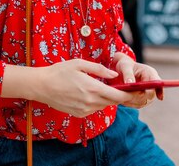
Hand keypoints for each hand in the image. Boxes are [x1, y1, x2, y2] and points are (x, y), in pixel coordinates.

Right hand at [3, 59, 134, 117]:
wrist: (41, 86)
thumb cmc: (59, 71)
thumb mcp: (79, 64)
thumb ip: (99, 69)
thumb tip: (114, 75)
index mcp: (92, 88)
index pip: (118, 95)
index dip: (130, 94)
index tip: (136, 90)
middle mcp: (90, 102)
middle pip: (113, 101)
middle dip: (119, 95)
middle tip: (123, 87)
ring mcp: (84, 110)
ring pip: (104, 105)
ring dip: (106, 98)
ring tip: (103, 88)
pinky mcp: (79, 114)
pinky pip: (94, 108)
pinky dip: (96, 102)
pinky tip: (88, 93)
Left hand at [113, 52, 163, 107]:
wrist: (123, 68)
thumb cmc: (125, 65)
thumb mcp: (125, 66)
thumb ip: (128, 74)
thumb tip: (130, 83)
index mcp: (150, 72)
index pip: (158, 82)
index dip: (160, 90)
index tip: (159, 98)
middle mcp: (151, 82)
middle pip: (152, 94)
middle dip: (141, 97)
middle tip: (130, 98)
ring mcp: (148, 90)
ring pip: (146, 100)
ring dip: (136, 101)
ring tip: (125, 100)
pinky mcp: (144, 96)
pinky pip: (141, 103)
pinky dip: (133, 103)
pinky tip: (125, 101)